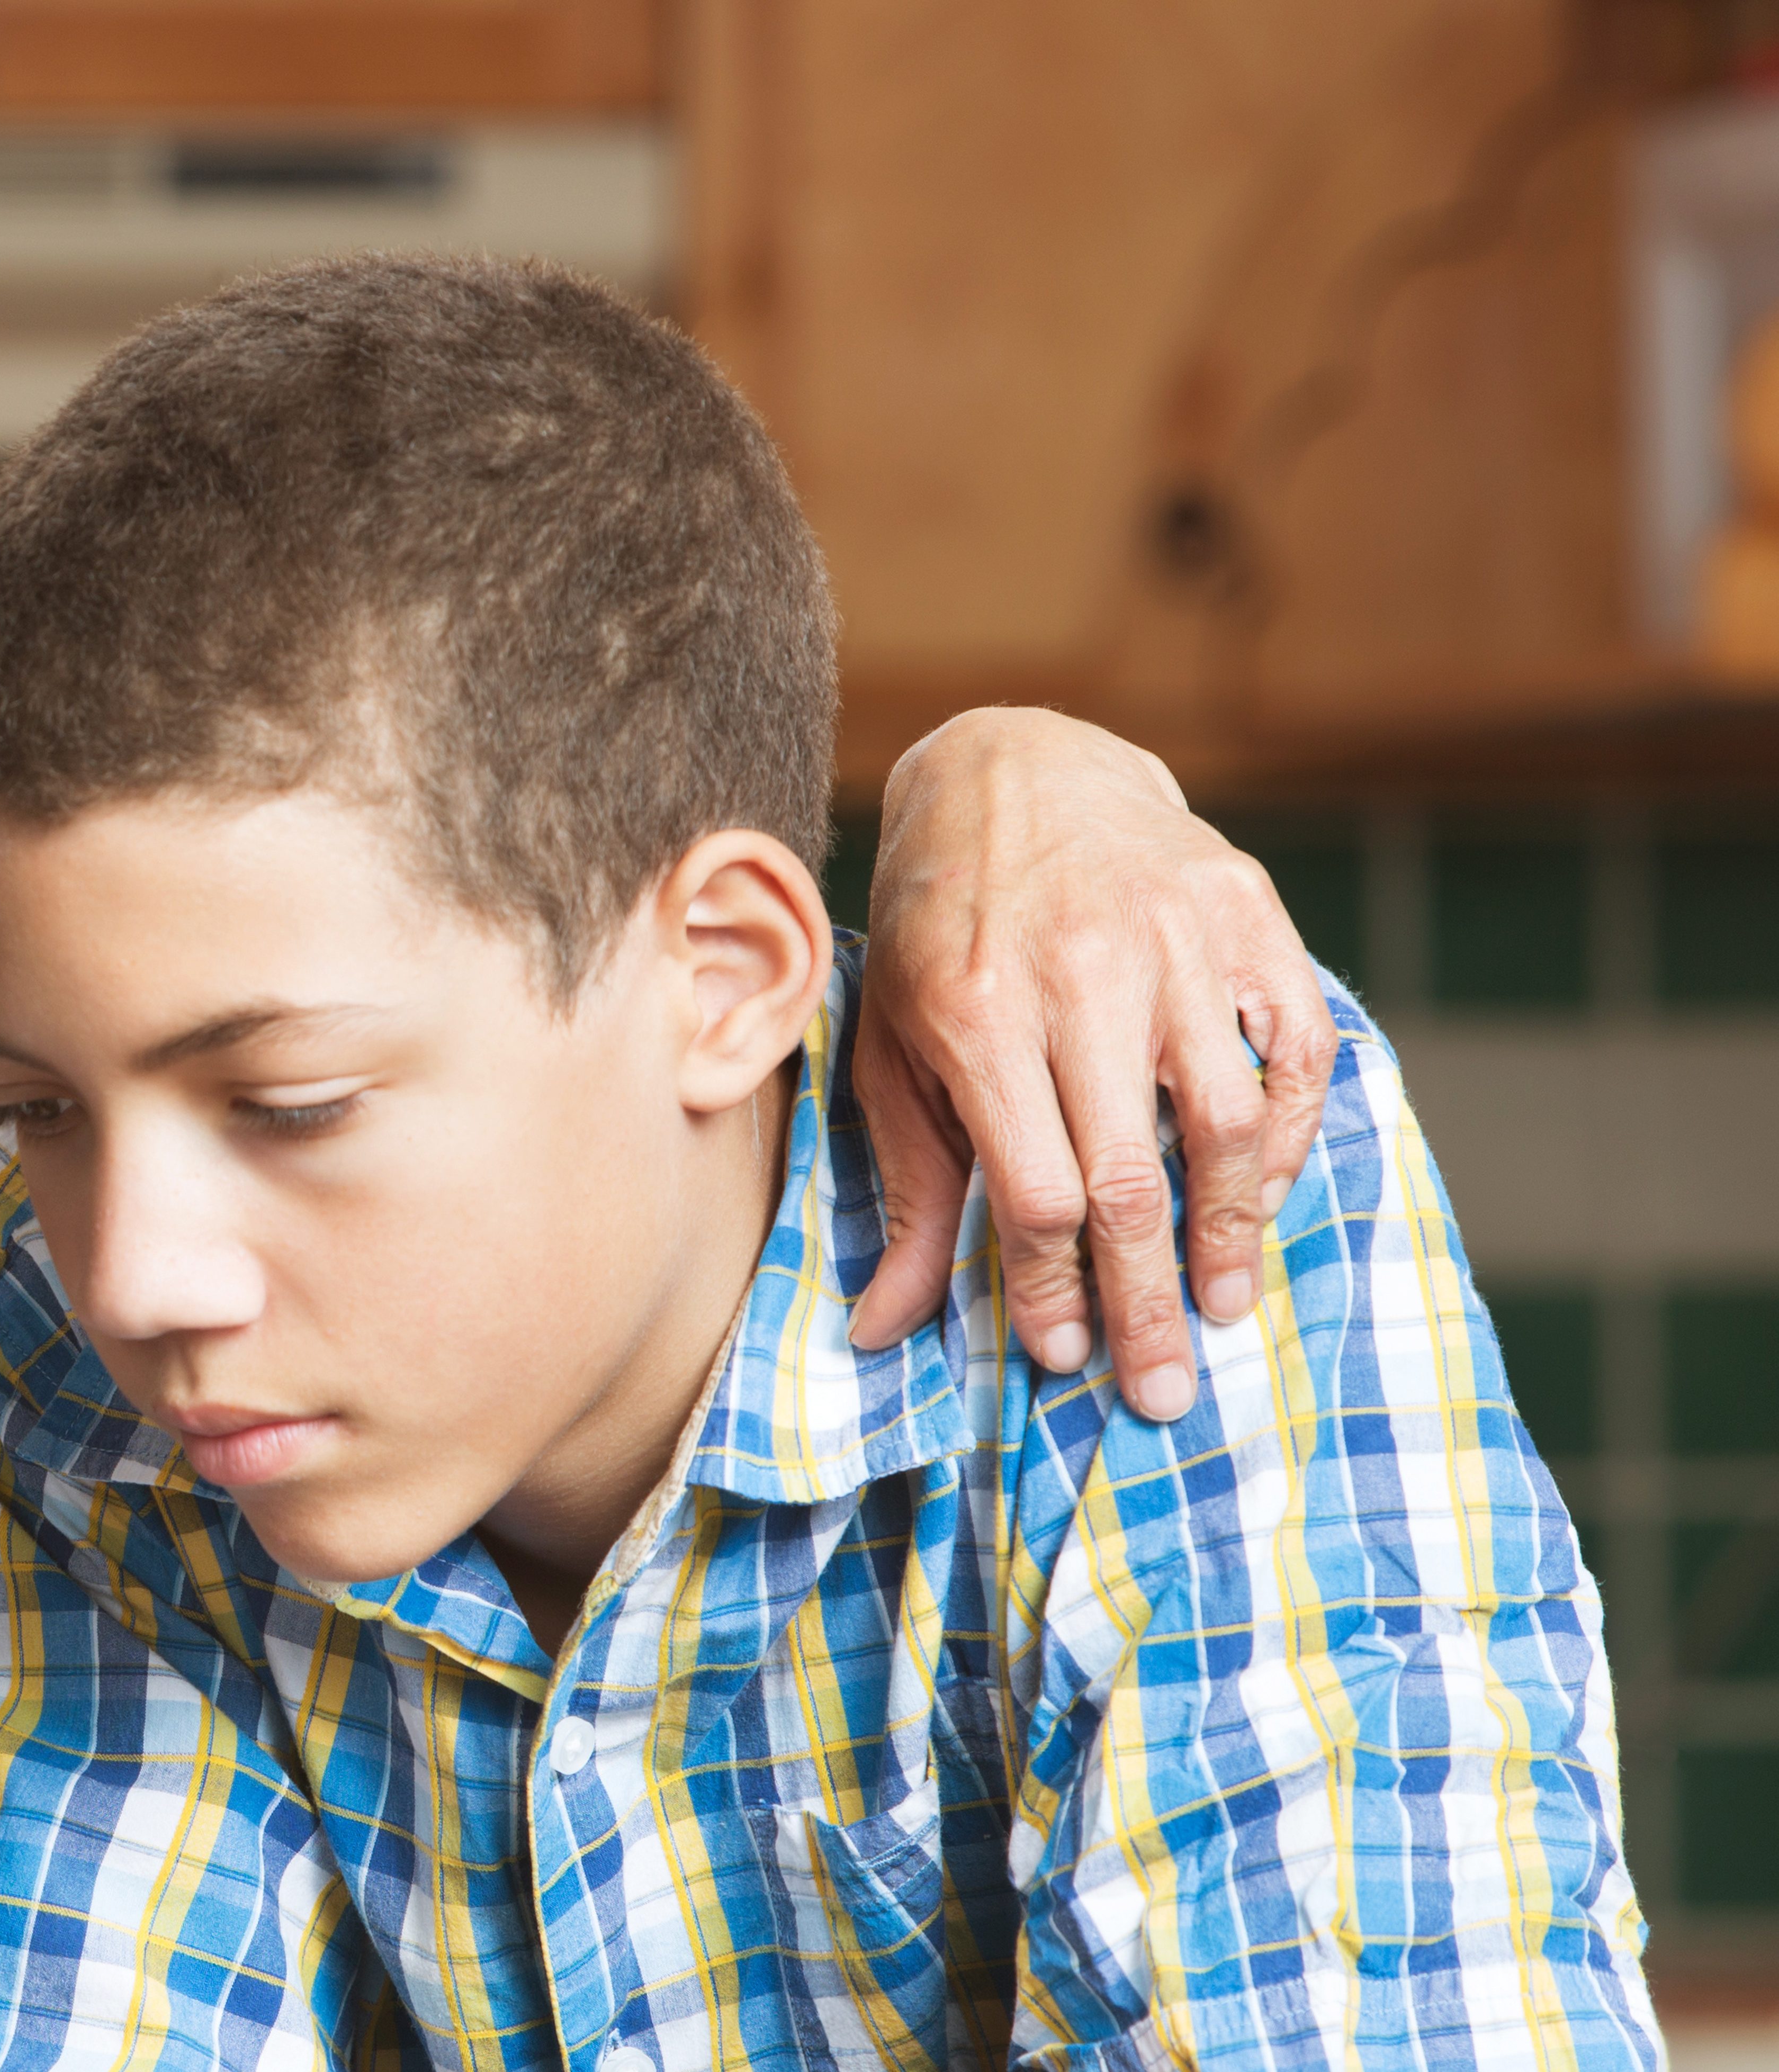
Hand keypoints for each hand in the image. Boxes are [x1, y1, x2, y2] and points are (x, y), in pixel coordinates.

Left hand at [845, 709, 1334, 1421]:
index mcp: (977, 1012)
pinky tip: (1262, 1196)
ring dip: (1234, 1233)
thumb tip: (885, 1328)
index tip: (1061, 1354)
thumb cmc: (939, 927)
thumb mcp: (893, 1046)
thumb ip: (908, 1186)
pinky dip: (1290, 1135)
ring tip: (1224, 1306)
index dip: (1053, 1288)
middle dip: (1147, 1302)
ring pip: (1230, 1124)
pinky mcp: (1247, 909)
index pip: (1036, 1192)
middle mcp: (1082, 973)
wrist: (1013, 768)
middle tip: (1165, 1391)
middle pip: (1133, 1180)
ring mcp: (1177, 936)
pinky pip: (1295, 1048)